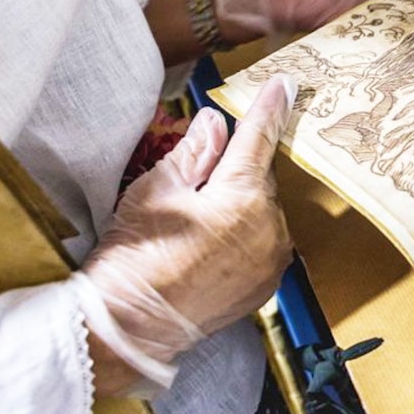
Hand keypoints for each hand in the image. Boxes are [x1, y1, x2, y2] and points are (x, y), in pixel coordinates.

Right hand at [76, 76, 296, 393]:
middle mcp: (271, 227)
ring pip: (264, 214)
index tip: (285, 85)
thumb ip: (194, 153)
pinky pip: (264, 245)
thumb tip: (215, 124)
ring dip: (240, 210)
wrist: (129, 328)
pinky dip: (245, 238)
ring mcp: (273, 260)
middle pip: (259, 181)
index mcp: (244, 197)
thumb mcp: (156, 191)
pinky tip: (209, 250)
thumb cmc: (136, 256)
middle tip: (196, 190)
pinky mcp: (267, 284)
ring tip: (196, 231)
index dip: (269, 108)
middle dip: (234, 175)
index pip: (259, 139)